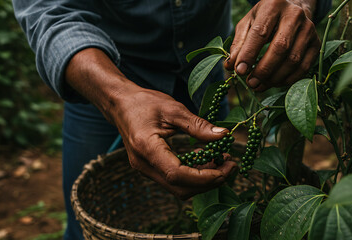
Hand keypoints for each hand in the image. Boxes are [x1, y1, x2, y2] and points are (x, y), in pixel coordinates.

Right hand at [65, 48, 236, 198]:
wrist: (120, 105)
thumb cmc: (144, 103)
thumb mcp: (173, 109)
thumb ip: (198, 125)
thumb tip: (224, 136)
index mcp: (146, 148)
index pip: (176, 174)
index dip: (203, 177)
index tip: (225, 168)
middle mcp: (143, 165)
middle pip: (179, 188)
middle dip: (208, 182)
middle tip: (230, 166)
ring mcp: (145, 169)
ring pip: (178, 188)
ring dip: (202, 181)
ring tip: (223, 162)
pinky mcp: (150, 169)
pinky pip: (174, 180)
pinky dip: (193, 175)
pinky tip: (207, 159)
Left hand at [224, 0, 319, 90]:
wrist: (293, 8)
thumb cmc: (266, 18)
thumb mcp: (248, 23)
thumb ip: (239, 43)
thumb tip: (231, 65)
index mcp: (274, 5)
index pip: (260, 33)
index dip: (249, 54)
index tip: (239, 71)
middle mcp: (295, 15)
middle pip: (280, 48)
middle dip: (263, 69)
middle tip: (251, 83)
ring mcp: (309, 29)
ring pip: (293, 60)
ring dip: (275, 78)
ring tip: (259, 86)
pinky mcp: (317, 43)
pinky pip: (304, 67)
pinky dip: (288, 79)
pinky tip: (275, 83)